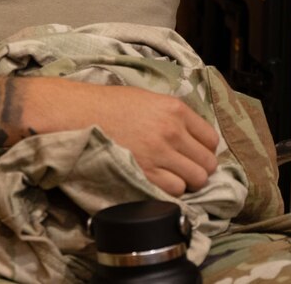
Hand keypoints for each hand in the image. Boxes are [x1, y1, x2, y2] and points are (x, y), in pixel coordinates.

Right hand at [24, 79, 219, 196]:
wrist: (79, 114)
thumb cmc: (110, 104)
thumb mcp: (149, 99)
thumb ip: (174, 115)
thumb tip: (191, 134)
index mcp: (176, 110)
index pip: (211, 139)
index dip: (206, 150)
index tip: (196, 154)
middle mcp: (172, 132)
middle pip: (208, 163)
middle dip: (200, 168)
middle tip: (186, 169)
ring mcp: (160, 154)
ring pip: (195, 180)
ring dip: (187, 182)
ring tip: (173, 177)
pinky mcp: (145, 173)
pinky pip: (174, 191)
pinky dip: (171, 191)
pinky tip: (160, 182)